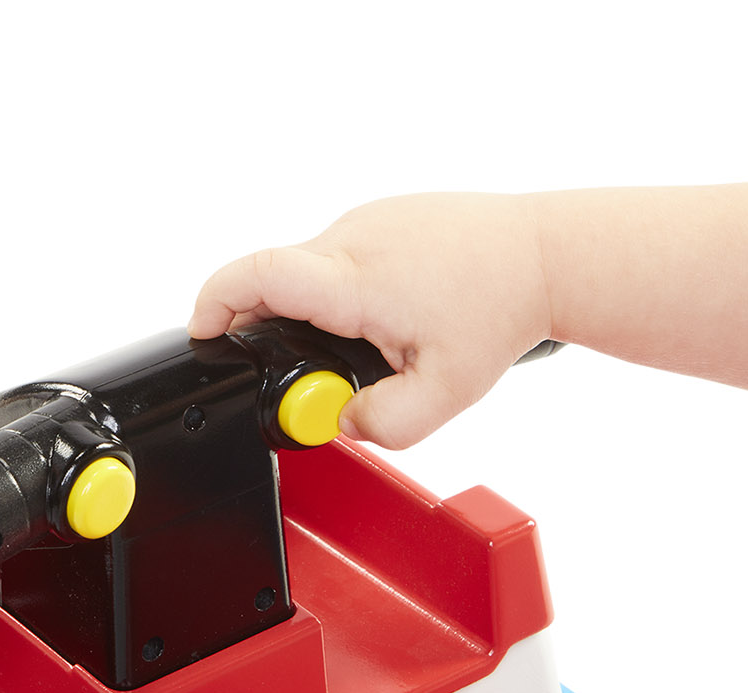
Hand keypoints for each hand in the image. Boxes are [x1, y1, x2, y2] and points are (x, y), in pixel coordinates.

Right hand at [191, 192, 553, 448]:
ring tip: (371, 338)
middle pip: (273, 279)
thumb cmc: (500, 310)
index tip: (202, 335)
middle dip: (267, 327)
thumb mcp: (445, 392)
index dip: (214, 303)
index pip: (257, 276)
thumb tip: (339, 424)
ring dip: (314, 309)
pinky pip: (339, 254)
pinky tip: (392, 310)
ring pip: (309, 269)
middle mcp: (353, 238)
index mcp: (357, 280)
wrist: (545, 254)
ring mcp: (367, 219)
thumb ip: (384, 425)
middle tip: (303, 368)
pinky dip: (345, 287)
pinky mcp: (382, 213)